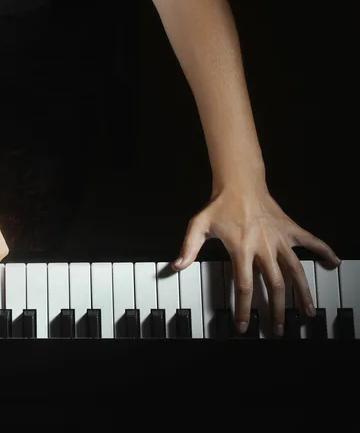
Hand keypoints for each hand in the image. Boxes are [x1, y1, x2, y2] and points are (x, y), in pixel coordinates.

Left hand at [171, 184, 339, 335]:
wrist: (239, 182)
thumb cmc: (219, 205)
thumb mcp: (199, 225)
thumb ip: (188, 247)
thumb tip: (177, 266)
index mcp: (242, 249)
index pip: (244, 286)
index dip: (244, 308)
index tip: (244, 325)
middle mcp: (263, 247)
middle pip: (274, 285)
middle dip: (276, 309)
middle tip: (278, 328)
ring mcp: (279, 238)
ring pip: (295, 270)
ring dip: (302, 292)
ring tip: (308, 312)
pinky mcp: (289, 228)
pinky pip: (311, 241)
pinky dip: (324, 250)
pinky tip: (334, 262)